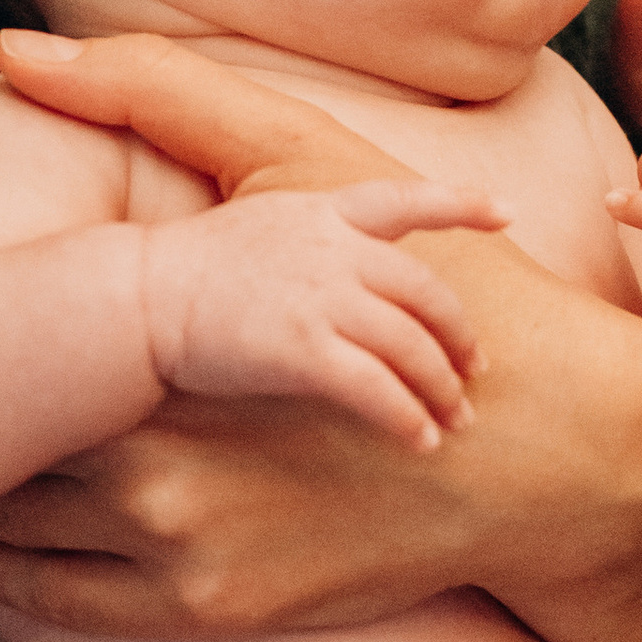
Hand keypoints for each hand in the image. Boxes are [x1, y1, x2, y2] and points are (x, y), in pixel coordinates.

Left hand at [0, 25, 641, 641]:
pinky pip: (60, 608)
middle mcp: (157, 453)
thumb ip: (155, 92)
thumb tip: (9, 47)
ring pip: (10, 529)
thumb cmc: (420, 282)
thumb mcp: (300, 159)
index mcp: (165, 336)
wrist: (547, 446)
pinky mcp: (212, 608)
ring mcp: (182, 545)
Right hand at [139, 180, 498, 452]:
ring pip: (412, 345)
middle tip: (474, 370)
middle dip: (458, 335)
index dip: (462, 205)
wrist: (134, 299)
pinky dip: (408, 417)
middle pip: (426, 291)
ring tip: (456, 419)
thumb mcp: (251, 230)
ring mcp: (321, 297)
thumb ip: (304, 245)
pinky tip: (422, 442)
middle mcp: (332, 248)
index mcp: (320, 212)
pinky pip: (378, 389)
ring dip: (441, 386)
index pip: (406, 199)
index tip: (506, 214)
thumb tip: (332, 274)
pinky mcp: (304, 350)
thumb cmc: (182, 276)